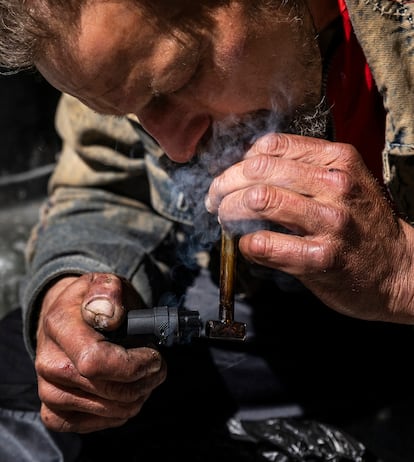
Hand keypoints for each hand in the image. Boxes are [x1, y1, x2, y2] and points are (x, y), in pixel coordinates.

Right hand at [35, 273, 166, 432]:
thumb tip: (109, 316)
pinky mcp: (53, 411)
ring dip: (137, 396)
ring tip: (144, 375)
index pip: (97, 362)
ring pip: (108, 411)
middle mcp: (48, 362)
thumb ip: (108, 291)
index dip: (134, 364)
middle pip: (108, 391)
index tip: (154, 355)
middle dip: (144, 380)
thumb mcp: (105, 282)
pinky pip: (93, 426)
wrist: (69, 317)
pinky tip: (126, 393)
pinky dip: (119, 413)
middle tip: (157, 365)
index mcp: (59, 325)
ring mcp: (48, 390)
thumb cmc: (95, 302)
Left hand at [207, 133, 413, 322]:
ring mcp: (329, 221)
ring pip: (256, 200)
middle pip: (256, 171)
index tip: (228, 178)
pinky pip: (263, 243)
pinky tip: (249, 246)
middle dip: (223, 185)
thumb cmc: (364, 224)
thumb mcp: (345, 181)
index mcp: (337, 159)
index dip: (238, 162)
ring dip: (228, 212)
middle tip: (215, 200)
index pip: (269, 146)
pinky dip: (246, 243)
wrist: (399, 268)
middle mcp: (335, 185)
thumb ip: (302, 169)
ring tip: (226, 221)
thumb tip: (248, 169)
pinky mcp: (320, 257)